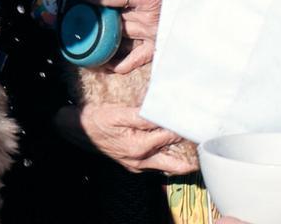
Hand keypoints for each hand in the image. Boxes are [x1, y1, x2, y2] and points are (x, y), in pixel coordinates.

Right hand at [55, 104, 195, 173]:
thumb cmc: (95, 119)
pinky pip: (156, 166)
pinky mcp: (133, 166)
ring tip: (194, 146)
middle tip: (206, 142)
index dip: (185, 127)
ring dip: (181, 159)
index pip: (171, 136)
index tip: (199, 120)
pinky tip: (172, 148)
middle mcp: (141, 161)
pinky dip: (167, 159)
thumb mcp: (117, 113)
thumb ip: (142, 116)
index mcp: (139, 147)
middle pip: (177, 165)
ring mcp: (137, 166)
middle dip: (193, 155)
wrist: (75, 131)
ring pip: (168, 167)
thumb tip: (164, 115)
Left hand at [74, 0, 163, 73]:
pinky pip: (134, 61)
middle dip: (93, 13)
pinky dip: (118, 64)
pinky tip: (103, 63)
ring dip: (99, 35)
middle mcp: (147, 19)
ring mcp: (150, 36)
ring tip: (82, 33)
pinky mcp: (156, 49)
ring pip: (117, 36)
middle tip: (75, 10)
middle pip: (112, 17)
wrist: (215, 8)